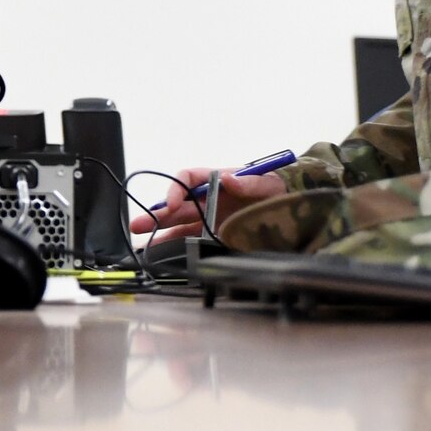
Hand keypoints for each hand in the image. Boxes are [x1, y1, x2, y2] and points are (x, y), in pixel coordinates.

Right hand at [129, 168, 291, 245]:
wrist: (292, 210)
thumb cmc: (277, 188)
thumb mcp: (268, 183)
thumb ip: (249, 182)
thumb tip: (229, 178)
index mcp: (216, 180)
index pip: (188, 179)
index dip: (175, 188)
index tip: (171, 203)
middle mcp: (209, 199)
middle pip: (178, 205)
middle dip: (157, 213)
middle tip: (138, 224)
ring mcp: (210, 218)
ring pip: (179, 225)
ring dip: (160, 232)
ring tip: (141, 242)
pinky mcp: (215, 236)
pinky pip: (191, 240)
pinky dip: (174, 246)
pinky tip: (159, 252)